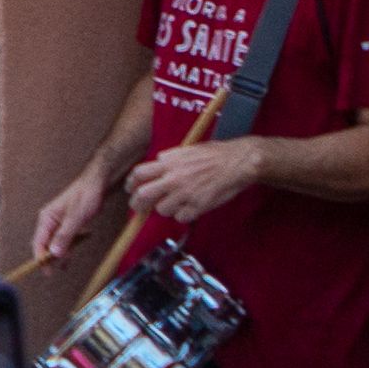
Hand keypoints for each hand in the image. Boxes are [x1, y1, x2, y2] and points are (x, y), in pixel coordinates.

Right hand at [25, 171, 108, 269]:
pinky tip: (68, 260)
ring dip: (59, 255)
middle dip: (47, 258)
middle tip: (51, 273)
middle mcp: (50, 221)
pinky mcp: (68, 225)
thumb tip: (54, 253)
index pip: (38, 241)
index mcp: (46, 218)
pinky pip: (64, 240)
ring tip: (61, 269)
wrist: (98, 184)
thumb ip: (65, 235)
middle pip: (44, 244)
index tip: (45, 270)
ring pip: (55, 243)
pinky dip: (67, 249)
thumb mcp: (76, 217)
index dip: (40, 256)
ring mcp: (59, 223)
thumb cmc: (86, 196)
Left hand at [121, 134, 265, 225]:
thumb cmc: (215, 154)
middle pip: (143, 195)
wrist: (238, 162)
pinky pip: (180, 217)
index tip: (130, 189)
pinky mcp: (197, 206)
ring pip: (161, 210)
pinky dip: (183, 215)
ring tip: (175, 203)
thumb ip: (169, 159)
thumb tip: (156, 166)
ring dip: (165, 209)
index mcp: (169, 162)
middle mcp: (173, 178)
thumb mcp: (187, 150)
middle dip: (137, 203)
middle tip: (138, 207)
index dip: (130, 183)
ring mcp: (185, 193)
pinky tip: (190, 207)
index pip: (138, 173)